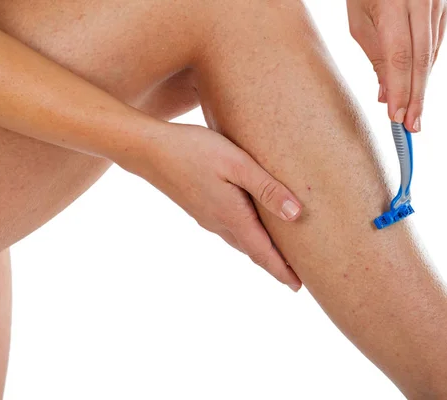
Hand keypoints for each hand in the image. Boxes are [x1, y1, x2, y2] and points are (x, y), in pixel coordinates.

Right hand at [119, 122, 302, 291]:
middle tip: (294, 275)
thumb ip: (266, 188)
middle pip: (252, 251)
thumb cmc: (194, 150)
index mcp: (232, 216)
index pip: (263, 252)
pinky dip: (246, 237)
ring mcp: (206, 217)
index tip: (298, 287)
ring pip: (239, 241)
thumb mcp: (237, 164)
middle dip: (273, 264)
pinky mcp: (199, 208)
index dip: (282, 270)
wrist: (148, 150)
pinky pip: (228, 230)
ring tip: (276, 254)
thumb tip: (296, 215)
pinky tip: (249, 227)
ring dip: (259, 251)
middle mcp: (218, 223)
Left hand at [347, 0, 446, 131]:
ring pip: (431, 53)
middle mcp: (421, 0)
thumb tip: (386, 95)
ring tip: (412, 113)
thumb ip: (376, 57)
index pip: (399, 56)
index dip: (400, 90)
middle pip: (421, 59)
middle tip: (411, 126)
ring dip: (421, 86)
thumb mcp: (360, 20)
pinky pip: (436, 43)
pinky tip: (418, 85)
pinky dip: (426, 67)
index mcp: (394, 3)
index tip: (396, 117)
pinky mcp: (445, 5)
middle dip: (416, 97)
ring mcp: (437, 1)